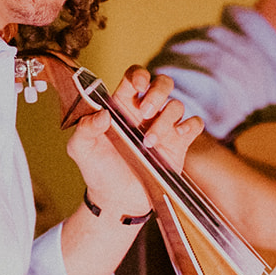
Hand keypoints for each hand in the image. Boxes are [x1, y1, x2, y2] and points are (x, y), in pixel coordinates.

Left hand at [68, 67, 202, 219]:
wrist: (116, 199)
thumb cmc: (97, 170)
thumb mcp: (81, 149)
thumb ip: (85, 128)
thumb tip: (102, 114)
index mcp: (122, 105)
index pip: (135, 76)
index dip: (139, 75)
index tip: (138, 86)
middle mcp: (145, 112)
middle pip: (163, 83)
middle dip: (157, 93)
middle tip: (144, 113)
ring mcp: (163, 126)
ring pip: (177, 106)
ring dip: (164, 121)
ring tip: (148, 143)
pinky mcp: (178, 144)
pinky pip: (194, 124)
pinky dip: (189, 126)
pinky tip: (175, 139)